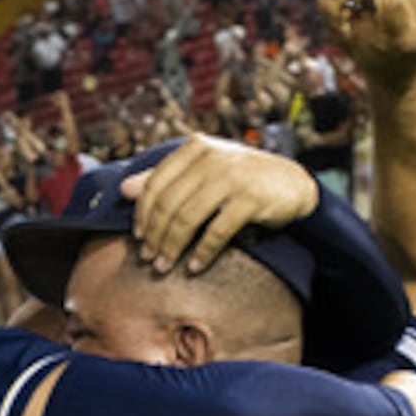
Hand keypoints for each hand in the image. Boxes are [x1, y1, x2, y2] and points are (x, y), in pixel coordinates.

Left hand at [122, 135, 319, 274]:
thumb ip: (164, 178)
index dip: (142, 214)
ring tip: (164, 267)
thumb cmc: (240, 180)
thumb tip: (124, 189)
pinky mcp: (250, 199)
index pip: (156, 183)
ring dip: (172, 247)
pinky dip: (202, 253)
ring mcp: (232, 177)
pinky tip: (194, 267)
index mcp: (196, 148)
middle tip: (149, 259)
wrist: (292, 184)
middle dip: (155, 236)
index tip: (138, 237)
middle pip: (168, 203)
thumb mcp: (202, 171)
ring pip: (187, 218)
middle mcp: (212, 158)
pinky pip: (216, 232)